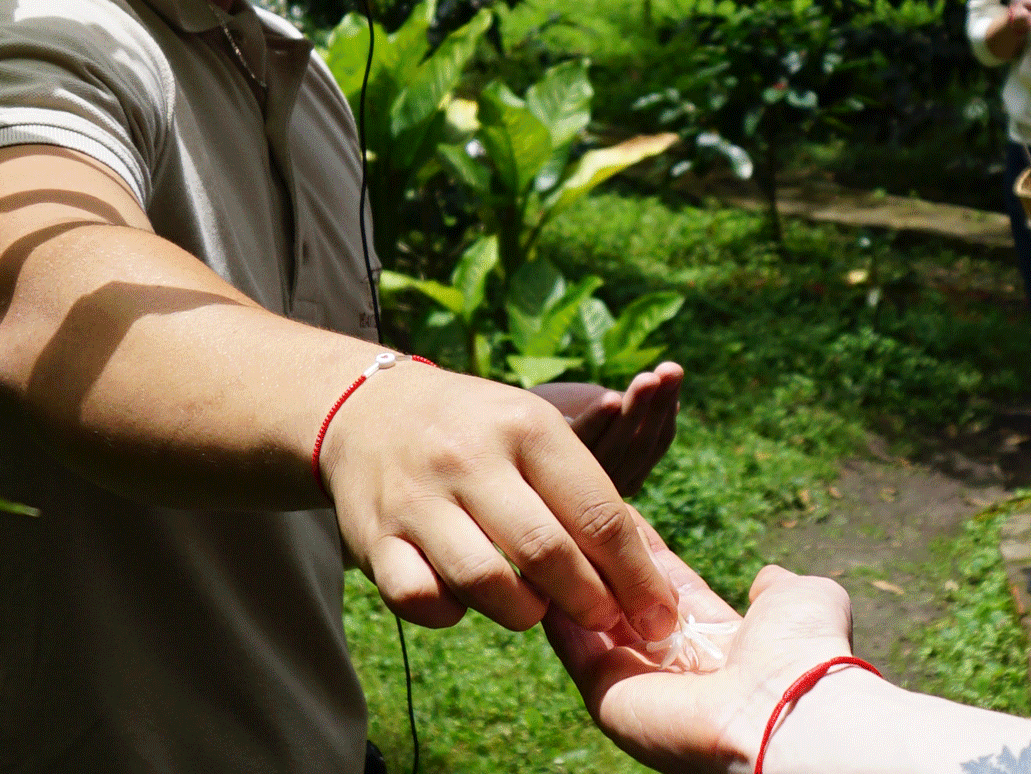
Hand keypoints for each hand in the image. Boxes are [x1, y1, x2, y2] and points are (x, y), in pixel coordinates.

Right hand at [324, 363, 680, 641]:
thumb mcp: (537, 431)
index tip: (658, 614)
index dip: (636, 575)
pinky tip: (466, 599)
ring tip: (535, 606)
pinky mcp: (375, 537)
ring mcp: (418, 499)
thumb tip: (645, 578)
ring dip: (524, 612)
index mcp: (527, 426)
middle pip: (547, 554)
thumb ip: (585, 494)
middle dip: (589, 602)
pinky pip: (422, 600)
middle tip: (604, 620)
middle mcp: (470, 459)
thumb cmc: (481, 432)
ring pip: (486, 584)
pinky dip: (452, 613)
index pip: (598, 513)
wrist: (371, 411)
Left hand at [534, 362, 684, 495]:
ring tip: (649, 378)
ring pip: (614, 448)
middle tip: (669, 371)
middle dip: (655, 406)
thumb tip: (673, 397)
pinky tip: (611, 400)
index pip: (653, 442)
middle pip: (638, 447)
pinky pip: (576, 449)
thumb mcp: (589, 410)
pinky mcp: (540, 476)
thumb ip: (628, 411)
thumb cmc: (536, 422)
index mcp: (619, 475)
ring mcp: (569, 487)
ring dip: (636, 411)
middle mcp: (598, 490)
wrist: (480, 434)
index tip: (673, 370)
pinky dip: (596, 424)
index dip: (664, 407)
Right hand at [547, 523, 864, 773]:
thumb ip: (776, 587)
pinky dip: (557, 609)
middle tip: (574, 508)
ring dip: (573, 578)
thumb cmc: (802, 650)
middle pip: (623, 602)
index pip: (665, 587)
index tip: (618, 507)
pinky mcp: (609, 699)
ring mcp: (638, 684)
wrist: (789, 704)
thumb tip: (767, 579)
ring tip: (551, 526)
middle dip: (600, 559)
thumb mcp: (800, 599)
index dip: (642, 551)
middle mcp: (674, 666)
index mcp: (717, 643)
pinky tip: (542, 565)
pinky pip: (573, 648)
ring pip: (592, 621)